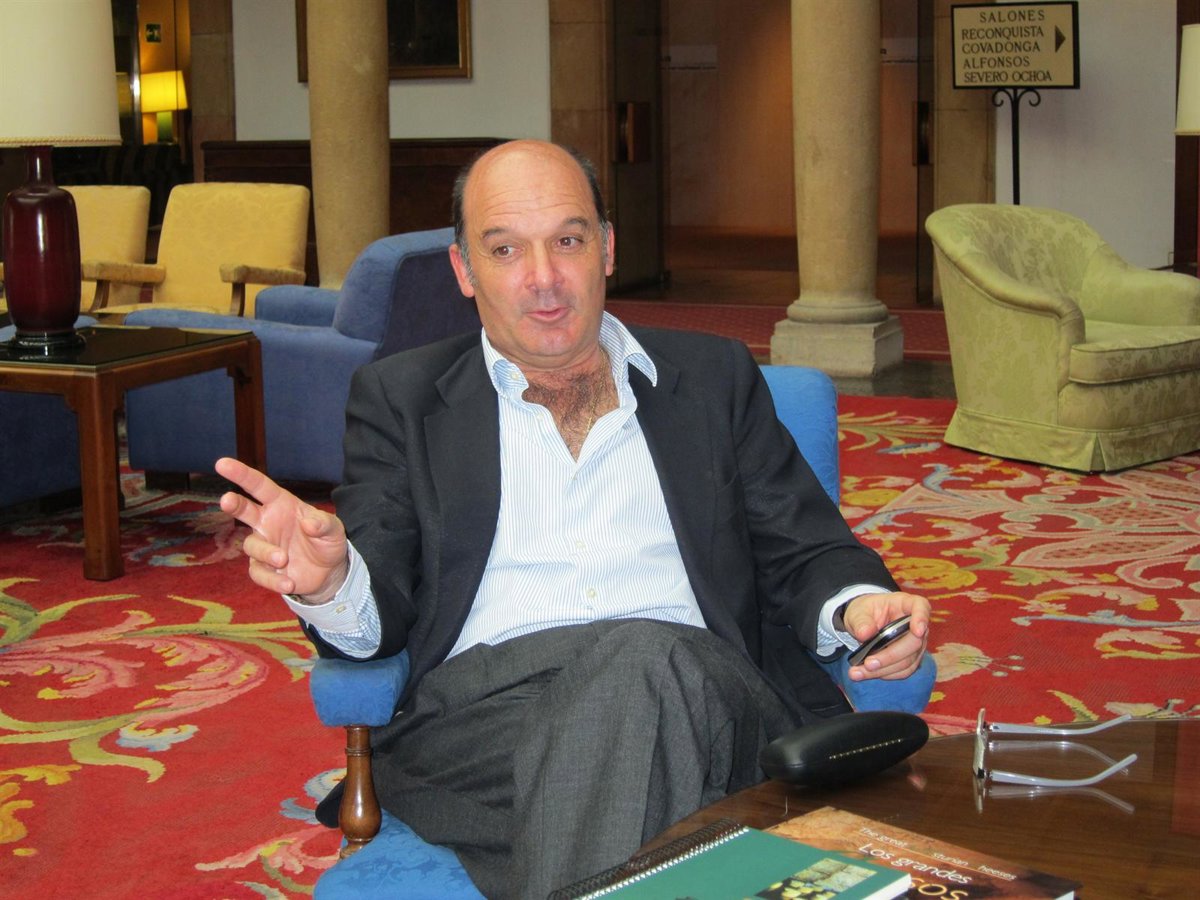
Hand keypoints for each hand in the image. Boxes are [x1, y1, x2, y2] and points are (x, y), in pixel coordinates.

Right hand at [215, 457, 348, 601]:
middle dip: (233, 503)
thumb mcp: (333, 529)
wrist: (329, 571)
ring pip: (251, 545)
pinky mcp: (264, 569)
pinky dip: (272, 580)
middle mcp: (267, 522)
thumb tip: (309, 523)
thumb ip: (323, 523)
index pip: (259, 486)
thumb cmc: (326, 541)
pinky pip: (258, 573)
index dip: (241, 474)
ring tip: (283, 559)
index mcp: (281, 505)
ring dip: (266, 552)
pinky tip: (288, 582)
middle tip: (227, 500)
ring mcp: (263, 546)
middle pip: (243, 509)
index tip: (222, 464)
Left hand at [842, 591, 929, 681]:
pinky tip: (864, 674)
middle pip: (914, 643)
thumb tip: (865, 634)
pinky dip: (883, 674)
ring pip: (907, 662)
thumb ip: (861, 621)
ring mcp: (916, 644)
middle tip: (868, 663)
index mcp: (906, 604)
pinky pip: (902, 671)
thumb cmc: (865, 612)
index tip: (917, 631)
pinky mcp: (910, 660)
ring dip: (883, 670)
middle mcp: (916, 625)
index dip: (921, 618)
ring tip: (857, 673)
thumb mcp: (858, 611)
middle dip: (890, 656)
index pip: (921, 607)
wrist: (864, 623)